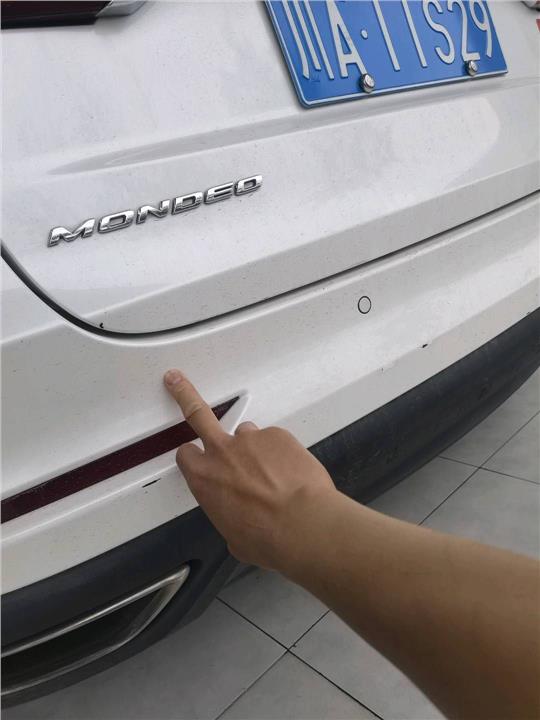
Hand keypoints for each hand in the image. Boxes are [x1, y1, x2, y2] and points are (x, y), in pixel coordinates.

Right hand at [164, 369, 334, 570]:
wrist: (302, 525)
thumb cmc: (268, 538)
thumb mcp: (236, 539)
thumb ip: (231, 519)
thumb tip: (242, 524)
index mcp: (204, 480)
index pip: (186, 456)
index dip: (193, 457)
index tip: (196, 457)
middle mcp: (222, 453)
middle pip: (197, 413)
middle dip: (183, 393)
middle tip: (176, 380)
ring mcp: (250, 439)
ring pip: (248, 434)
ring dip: (256, 448)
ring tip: (275, 472)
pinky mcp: (277, 435)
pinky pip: (276, 441)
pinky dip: (283, 454)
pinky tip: (292, 473)